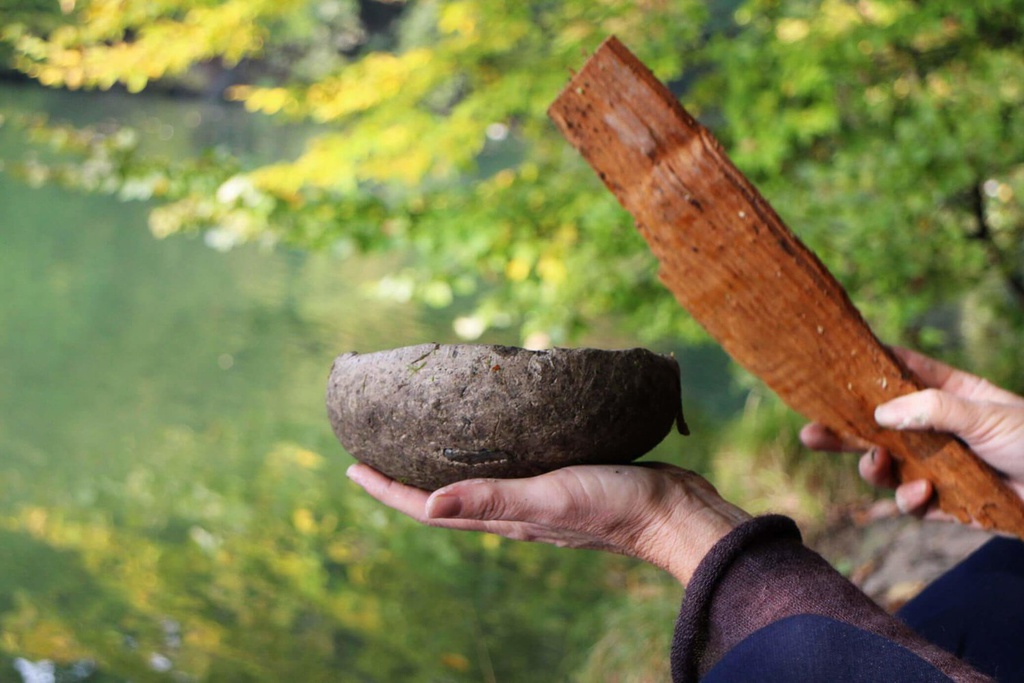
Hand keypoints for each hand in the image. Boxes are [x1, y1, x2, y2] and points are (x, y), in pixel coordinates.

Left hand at [346, 462, 750, 584]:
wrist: (673, 511)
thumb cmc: (613, 505)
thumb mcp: (549, 496)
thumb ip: (493, 498)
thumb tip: (428, 504)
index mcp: (502, 516)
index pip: (428, 507)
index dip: (387, 490)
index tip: (352, 468)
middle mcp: (513, 510)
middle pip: (443, 497)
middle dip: (406, 478)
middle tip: (376, 449)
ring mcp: (537, 496)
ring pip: (475, 483)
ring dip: (443, 466)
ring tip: (422, 438)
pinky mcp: (562, 478)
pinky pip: (510, 467)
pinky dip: (487, 453)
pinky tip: (494, 432)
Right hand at [801, 347, 1023, 518]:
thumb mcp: (986, 414)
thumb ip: (931, 409)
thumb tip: (880, 412)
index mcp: (949, 393)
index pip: (898, 372)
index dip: (864, 370)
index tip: (830, 370)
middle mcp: (938, 428)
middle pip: (878, 425)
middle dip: (844, 430)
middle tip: (810, 433)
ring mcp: (940, 465)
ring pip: (888, 465)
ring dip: (874, 467)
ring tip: (877, 466)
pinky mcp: (948, 503)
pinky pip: (912, 503)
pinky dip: (909, 500)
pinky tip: (921, 494)